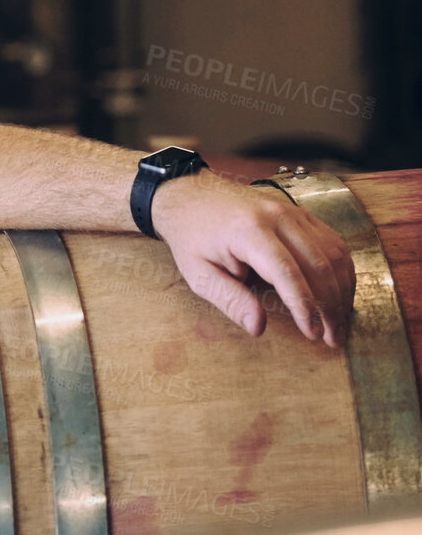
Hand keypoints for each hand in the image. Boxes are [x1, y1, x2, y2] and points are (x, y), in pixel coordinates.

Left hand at [151, 172, 355, 347]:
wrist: (191, 196)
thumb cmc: (192, 237)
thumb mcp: (198, 273)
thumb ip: (230, 300)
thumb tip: (258, 328)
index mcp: (248, 231)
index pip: (287, 272)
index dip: (305, 306)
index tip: (314, 334)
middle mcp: (277, 216)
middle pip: (318, 265)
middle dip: (330, 306)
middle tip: (333, 338)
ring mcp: (293, 212)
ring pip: (333, 254)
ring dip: (342, 292)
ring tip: (338, 323)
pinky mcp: (301, 214)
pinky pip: (333, 243)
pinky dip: (342, 272)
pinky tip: (339, 294)